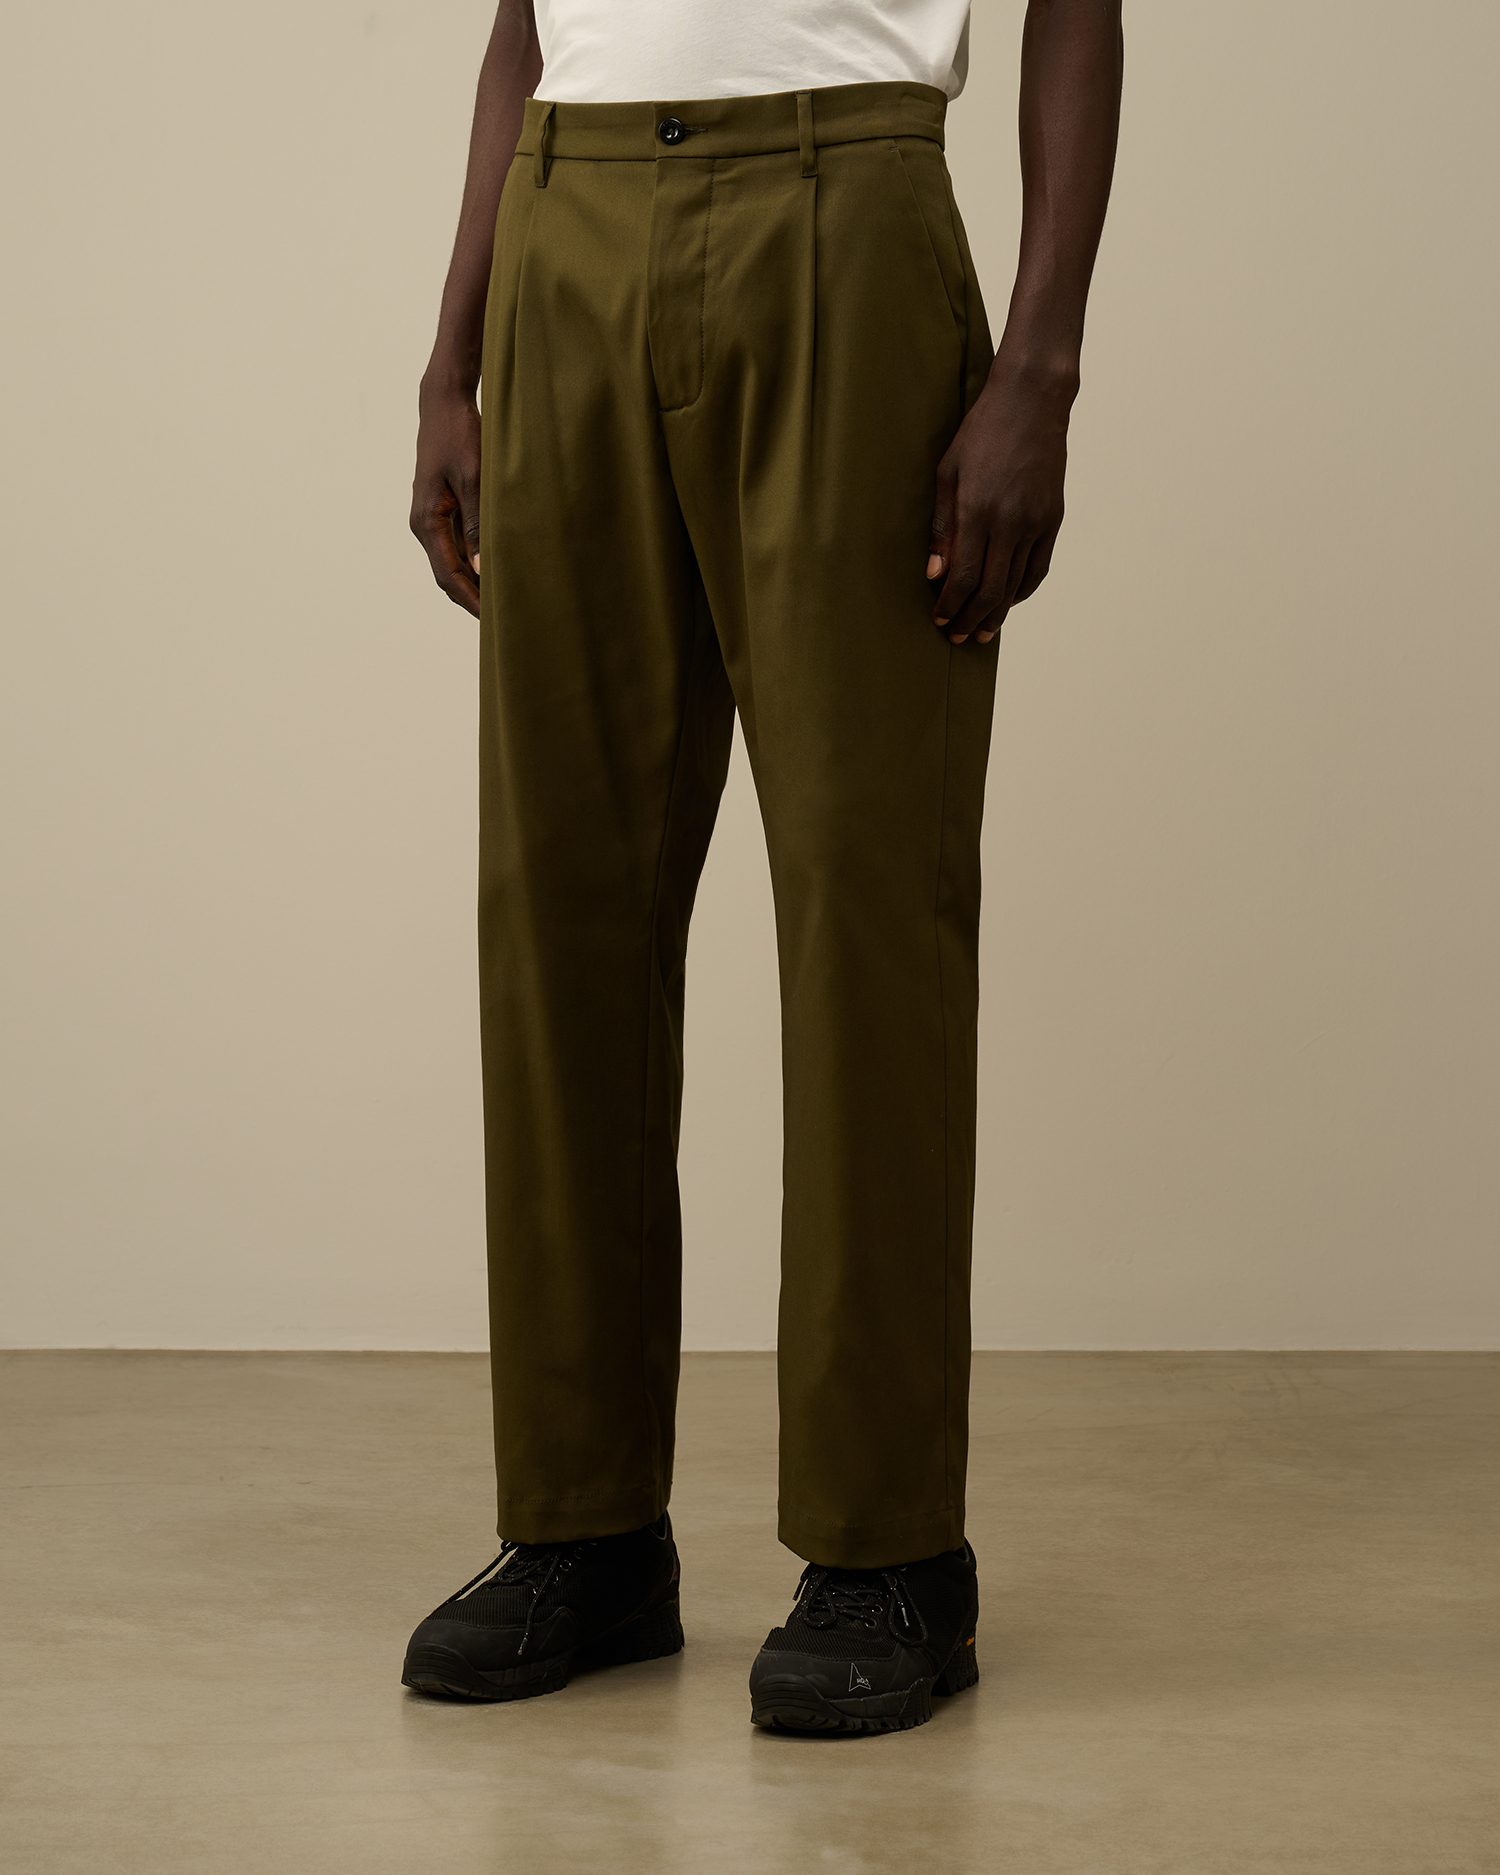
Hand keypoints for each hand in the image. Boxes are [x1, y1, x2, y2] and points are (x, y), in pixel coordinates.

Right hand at [410, 378, 482, 616]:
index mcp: (426, 521)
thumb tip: (480, 570)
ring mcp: (434, 517)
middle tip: (503, 618)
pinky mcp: (445, 508)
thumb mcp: (474, 479)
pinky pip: (459, 543)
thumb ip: (476, 525)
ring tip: (505, 597)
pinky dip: (477, 558)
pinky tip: (499, 565)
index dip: (469, 600)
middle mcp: (425, 524)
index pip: (447, 575)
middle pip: (448, 574)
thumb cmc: (459, 436)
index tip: (491, 620)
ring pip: (455, 560)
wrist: (445, 404)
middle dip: (472, 597)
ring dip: (476, 579)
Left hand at [927, 358, 1073, 644]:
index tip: (940, 618)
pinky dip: (1022, 591)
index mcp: (978, 511)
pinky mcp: (1053, 519)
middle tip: (958, 635)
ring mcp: (1036, 522)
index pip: (963, 577)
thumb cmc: (981, 432)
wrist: (1032, 403)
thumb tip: (934, 572)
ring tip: (983, 631)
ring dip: (997, 613)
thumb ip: (941, 526)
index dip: (951, 605)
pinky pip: (1038, 569)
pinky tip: (1008, 601)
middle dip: (971, 618)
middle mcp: (1010, 522)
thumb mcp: (947, 472)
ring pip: (1016, 585)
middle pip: (990, 590)